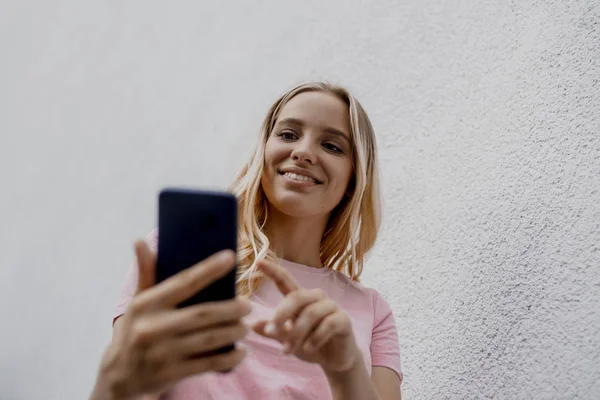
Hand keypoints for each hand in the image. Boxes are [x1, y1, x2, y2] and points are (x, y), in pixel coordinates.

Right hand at [97, 241, 249, 398]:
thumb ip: (146, 272)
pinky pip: (208, 364)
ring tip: (246, 326)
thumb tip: (140, 241)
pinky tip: (241, 352)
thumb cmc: (134, 330)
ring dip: (233, 332)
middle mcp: (152, 327)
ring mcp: (162, 353)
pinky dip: (229, 358)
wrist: (119, 377)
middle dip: (231, 309)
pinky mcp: (171, 374)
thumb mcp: (137, 302)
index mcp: (146, 304)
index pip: (183, 282)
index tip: (231, 257)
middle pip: (203, 314)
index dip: (208, 269)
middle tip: (248, 305)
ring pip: (209, 339)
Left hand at [251, 259, 359, 372]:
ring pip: (311, 313)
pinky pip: (329, 323)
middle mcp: (316, 298)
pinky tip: (309, 348)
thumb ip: (274, 332)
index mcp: (300, 299)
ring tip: (288, 350)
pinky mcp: (343, 319)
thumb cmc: (309, 344)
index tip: (258, 262)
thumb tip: (252, 324)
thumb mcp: (287, 340)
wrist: (334, 361)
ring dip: (297, 333)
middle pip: (297, 296)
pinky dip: (316, 337)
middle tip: (270, 331)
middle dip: (281, 314)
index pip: (285, 281)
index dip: (273, 271)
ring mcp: (331, 307)